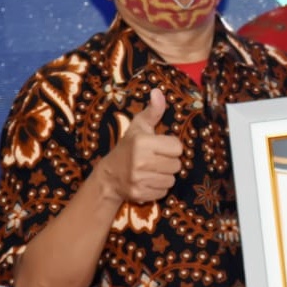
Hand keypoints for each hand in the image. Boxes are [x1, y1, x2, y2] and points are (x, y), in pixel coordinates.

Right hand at [99, 88, 182, 203]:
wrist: (109, 176)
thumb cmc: (128, 147)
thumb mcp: (139, 127)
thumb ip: (153, 111)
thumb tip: (158, 91)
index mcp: (143, 142)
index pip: (178, 147)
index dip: (171, 147)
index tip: (160, 147)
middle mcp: (140, 161)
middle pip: (177, 165)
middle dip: (169, 162)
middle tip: (155, 159)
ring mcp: (139, 179)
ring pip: (172, 179)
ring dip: (165, 175)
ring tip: (151, 170)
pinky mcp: (140, 194)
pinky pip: (164, 191)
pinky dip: (158, 187)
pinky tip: (147, 180)